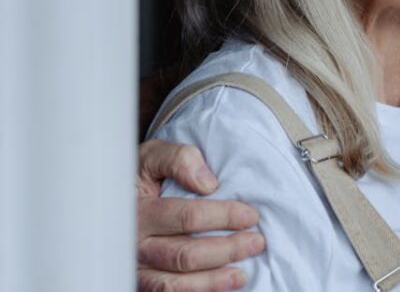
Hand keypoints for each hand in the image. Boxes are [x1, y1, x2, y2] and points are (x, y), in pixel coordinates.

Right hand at [137, 140, 264, 291]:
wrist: (108, 198)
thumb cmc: (140, 177)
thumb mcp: (153, 156)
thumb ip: (178, 159)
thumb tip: (207, 183)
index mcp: (139, 210)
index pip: (187, 217)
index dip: (223, 217)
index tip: (250, 216)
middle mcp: (133, 244)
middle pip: (184, 255)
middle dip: (226, 250)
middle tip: (256, 242)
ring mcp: (136, 268)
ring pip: (173, 284)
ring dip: (212, 281)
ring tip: (242, 274)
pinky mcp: (140, 282)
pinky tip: (221, 287)